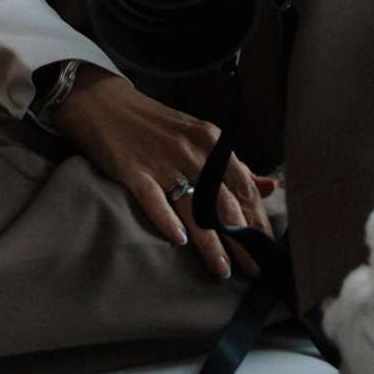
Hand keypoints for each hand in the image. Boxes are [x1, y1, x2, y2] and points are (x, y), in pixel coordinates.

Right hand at [50, 63, 277, 279]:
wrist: (103, 103)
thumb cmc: (155, 125)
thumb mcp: (199, 137)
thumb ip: (232, 165)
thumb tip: (269, 187)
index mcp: (212, 141)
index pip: (244, 187)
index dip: (257, 220)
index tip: (267, 248)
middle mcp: (192, 151)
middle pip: (223, 202)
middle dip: (242, 240)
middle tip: (254, 270)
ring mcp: (162, 160)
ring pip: (194, 207)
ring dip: (210, 242)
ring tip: (223, 269)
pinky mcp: (133, 170)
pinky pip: (153, 199)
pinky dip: (167, 220)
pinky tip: (179, 240)